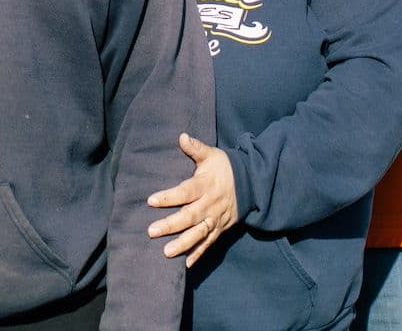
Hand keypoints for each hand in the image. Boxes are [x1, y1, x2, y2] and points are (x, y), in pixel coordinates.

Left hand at [146, 133, 237, 266]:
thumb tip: (181, 136)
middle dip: (171, 225)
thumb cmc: (225, 168)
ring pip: (199, 234)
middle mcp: (210, 204)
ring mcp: (216, 219)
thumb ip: (196, 148)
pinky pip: (209, 243)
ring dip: (183, 244)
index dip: (169, 196)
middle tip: (152, 231)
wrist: (250, 183)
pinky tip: (186, 264)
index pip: (185, 192)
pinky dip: (198, 254)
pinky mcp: (220, 229)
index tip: (151, 201)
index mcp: (206, 185)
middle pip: (190, 216)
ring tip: (166, 253)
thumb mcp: (212, 155)